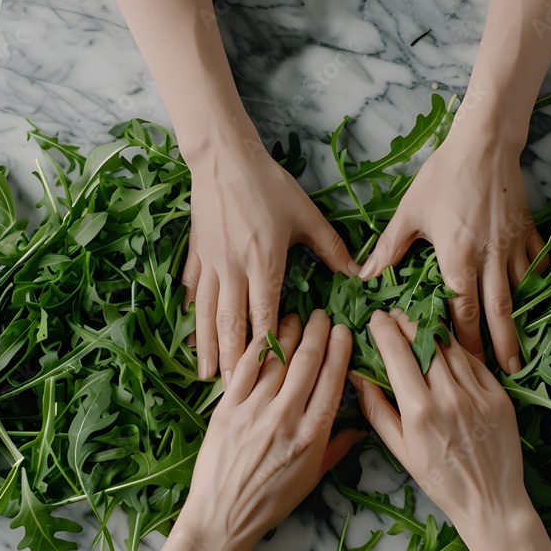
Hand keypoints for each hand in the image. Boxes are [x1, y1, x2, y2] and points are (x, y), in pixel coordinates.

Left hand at [107, 310, 359, 550]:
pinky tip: (265, 332)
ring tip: (296, 316)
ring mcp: (254, 411)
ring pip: (277, 359)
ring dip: (289, 332)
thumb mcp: (311, 479)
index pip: (332, 380)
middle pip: (307, 361)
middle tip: (321, 314)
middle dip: (317, 331)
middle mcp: (285, 417)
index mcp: (312, 435)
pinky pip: (245, 369)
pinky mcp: (227, 409)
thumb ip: (336, 448)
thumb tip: (360, 427)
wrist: (221, 518)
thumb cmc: (270, 503)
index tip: (343, 330)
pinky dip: (258, 347)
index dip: (339, 349)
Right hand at [182, 145, 358, 383]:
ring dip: (207, 347)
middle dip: (232, 361)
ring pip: (207, 314)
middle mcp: (234, 271)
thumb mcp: (306, 215)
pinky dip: (192, 314)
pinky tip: (190, 332)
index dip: (266, 350)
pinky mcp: (197, 254)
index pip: (264, 318)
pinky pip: (194, 290)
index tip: (269, 378)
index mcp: (264, 264)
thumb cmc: (268, 184)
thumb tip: (359, 272)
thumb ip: (332, 248)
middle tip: (232, 392)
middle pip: (231, 325)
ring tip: (206, 375)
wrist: (223, 157)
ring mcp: (211, 264)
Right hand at [352, 310, 550, 550]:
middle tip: (395, 315)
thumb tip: (357, 375)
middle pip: (424, 340)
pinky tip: (447, 348)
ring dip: (432, 330)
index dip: (384, 329)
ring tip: (419, 325)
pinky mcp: (499, 395)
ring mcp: (477, 393)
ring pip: (450, 346)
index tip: (376, 318)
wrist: (490, 501)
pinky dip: (457, 350)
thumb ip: (376, 409)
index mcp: (419, 411)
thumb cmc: (440, 480)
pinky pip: (474, 361)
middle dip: (406, 321)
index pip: (396, 352)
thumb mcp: (400, 449)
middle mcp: (449, 396)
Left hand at [358, 135, 546, 372]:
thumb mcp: (409, 212)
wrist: (485, 141)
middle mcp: (489, 257)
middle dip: (502, 346)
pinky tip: (538, 298)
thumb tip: (364, 276)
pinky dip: (539, 282)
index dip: (466, 342)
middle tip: (506, 375)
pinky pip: (538, 264)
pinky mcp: (528, 231)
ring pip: (522, 293)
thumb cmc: (443, 175)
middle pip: (498, 312)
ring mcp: (513, 245)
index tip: (468, 367)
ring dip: (522, 322)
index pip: (463, 311)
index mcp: (458, 257)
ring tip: (524, 351)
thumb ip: (389, 249)